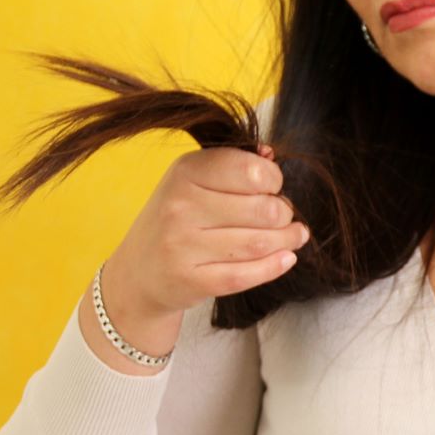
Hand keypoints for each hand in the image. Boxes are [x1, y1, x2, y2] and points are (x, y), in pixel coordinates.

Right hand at [108, 141, 311, 318]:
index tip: (273, 188)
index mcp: (186, 172)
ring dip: (287, 240)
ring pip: (259, 243)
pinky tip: (286, 258)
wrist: (139, 270)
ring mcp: (182, 245)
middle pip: (264, 210)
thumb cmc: (178, 217)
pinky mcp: (190, 280)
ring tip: (294, 236)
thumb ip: (233, 164)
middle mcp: (180, 206)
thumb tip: (269, 154)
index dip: (274, 180)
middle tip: (284, 217)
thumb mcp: (194, 180)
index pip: (252, 171)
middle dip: (285, 213)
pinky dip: (274, 266)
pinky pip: (245, 275)